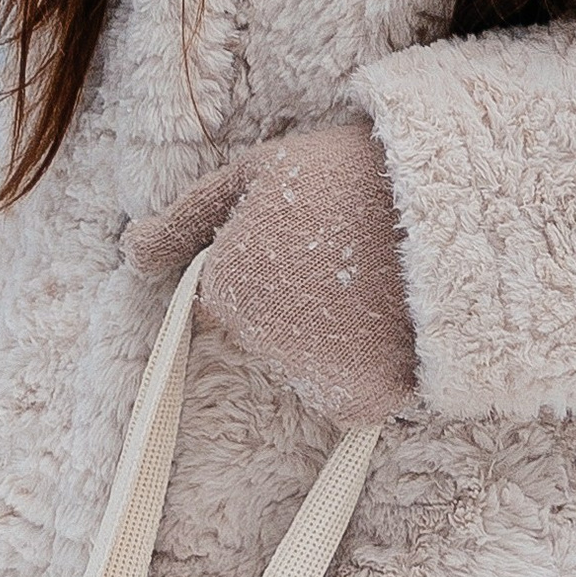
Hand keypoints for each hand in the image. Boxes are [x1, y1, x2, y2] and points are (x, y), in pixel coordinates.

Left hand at [125, 119, 418, 425]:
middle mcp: (260, 341)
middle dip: (295, 300)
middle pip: (267, 332)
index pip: (230, 293)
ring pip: (308, 364)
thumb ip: (184, 220)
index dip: (268, 260)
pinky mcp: (362, 403)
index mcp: (228, 285)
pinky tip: (391, 323)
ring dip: (332, 335)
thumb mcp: (255, 173)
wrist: (446, 206)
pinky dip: (368, 370)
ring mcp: (311, 376)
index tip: (306, 231)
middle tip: (344, 252)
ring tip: (375, 282)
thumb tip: (129, 254)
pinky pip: (351, 396)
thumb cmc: (346, 175)